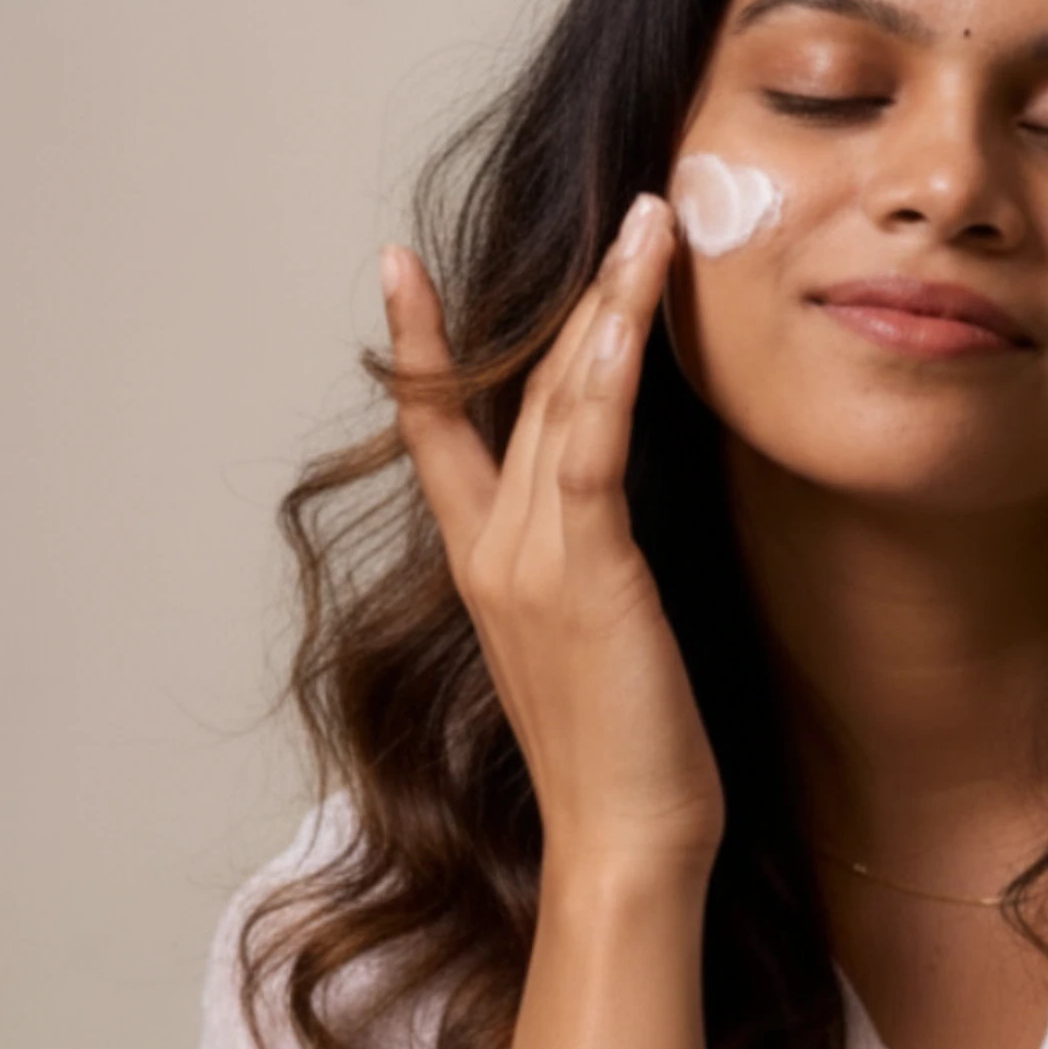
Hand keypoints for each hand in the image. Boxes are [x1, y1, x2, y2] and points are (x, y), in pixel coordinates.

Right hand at [378, 193, 725, 873]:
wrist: (624, 841)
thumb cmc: (623, 745)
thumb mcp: (587, 635)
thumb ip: (582, 561)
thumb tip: (607, 505)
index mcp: (487, 563)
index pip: (440, 432)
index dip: (420, 346)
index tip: (397, 264)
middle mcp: (496, 548)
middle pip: (521, 389)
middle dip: (570, 291)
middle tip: (618, 207)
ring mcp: (531, 557)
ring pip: (563, 399)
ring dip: (608, 302)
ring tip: (650, 222)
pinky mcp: (586, 573)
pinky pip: (590, 449)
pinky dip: (609, 373)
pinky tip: (630, 309)